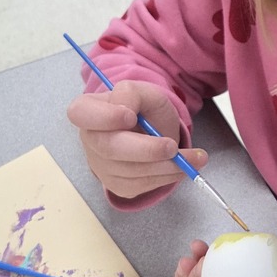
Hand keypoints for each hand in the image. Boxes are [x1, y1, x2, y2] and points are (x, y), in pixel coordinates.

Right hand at [67, 80, 207, 200]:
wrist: (153, 129)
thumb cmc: (143, 108)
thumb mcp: (142, 91)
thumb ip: (132, 94)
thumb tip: (127, 110)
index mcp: (87, 111)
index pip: (81, 114)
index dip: (105, 117)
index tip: (131, 116)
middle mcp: (90, 140)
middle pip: (110, 149)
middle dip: (145, 150)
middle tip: (172, 146)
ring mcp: (101, 166)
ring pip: (131, 171)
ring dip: (167, 166)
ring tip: (195, 158)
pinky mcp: (118, 185)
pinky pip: (142, 184)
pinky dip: (167, 176)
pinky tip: (183, 166)